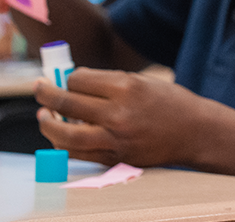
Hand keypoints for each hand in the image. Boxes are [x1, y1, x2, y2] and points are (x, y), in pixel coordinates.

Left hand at [34, 68, 213, 166]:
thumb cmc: (170, 103)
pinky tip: (59, 136)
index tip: (65, 77)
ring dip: (47, 124)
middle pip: (67, 103)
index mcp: (128, 88)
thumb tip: (73, 81)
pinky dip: (62, 144)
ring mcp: (116, 138)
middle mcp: (119, 113)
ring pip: (65, 134)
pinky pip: (78, 153)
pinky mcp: (116, 157)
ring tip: (42, 116)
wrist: (195, 132)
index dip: (68, 77)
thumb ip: (109, 82)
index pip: (79, 80)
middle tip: (39, 89)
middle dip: (46, 94)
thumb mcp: (143, 82)